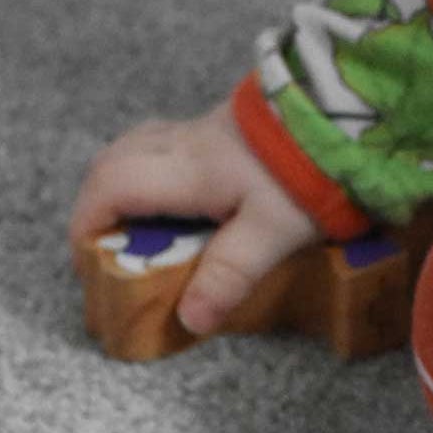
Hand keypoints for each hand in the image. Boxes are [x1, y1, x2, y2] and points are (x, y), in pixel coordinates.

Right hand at [69, 105, 322, 334]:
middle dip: (96, 207)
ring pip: (134, 149)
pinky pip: (163, 146)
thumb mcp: (272, 234)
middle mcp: (183, 143)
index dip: (86, 225)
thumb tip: (189, 319)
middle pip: (110, 164)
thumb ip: (229, 276)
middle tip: (106, 250)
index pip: (109, 188)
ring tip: (137, 230)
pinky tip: (176, 201)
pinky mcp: (223, 127)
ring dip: (121, 186)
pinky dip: (150, 174)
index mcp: (185, 169)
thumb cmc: (309, 172)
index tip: (87, 262)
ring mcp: (202, 129)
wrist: (346, 113)